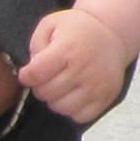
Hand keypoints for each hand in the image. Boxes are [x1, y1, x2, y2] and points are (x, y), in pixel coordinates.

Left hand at [21, 8, 131, 122]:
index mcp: (68, 48)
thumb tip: (31, 72)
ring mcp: (97, 85)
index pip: (35, 74)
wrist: (113, 33)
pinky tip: (74, 94)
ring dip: (55, 99)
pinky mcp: (106, 97)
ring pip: (61, 108)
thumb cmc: (77, 30)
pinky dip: (72, 109)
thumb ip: (35, 45)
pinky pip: (79, 116)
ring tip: (60, 86)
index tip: (29, 72)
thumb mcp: (51, 24)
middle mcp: (83, 68)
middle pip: (45, 93)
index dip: (26, 75)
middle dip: (40, 86)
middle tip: (47, 77)